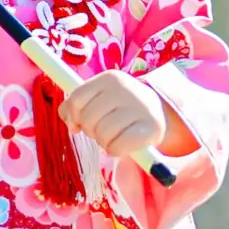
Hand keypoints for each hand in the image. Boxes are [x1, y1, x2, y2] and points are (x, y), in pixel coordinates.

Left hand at [59, 71, 188, 158]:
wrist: (159, 112)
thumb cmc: (120, 107)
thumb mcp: (99, 98)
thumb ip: (77, 105)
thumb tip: (69, 122)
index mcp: (109, 78)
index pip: (77, 98)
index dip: (73, 116)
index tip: (77, 125)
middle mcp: (125, 89)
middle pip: (89, 118)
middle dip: (90, 130)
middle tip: (100, 131)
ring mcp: (140, 107)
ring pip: (103, 133)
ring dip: (102, 142)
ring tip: (111, 138)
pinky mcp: (151, 128)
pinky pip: (118, 146)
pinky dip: (114, 150)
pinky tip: (119, 146)